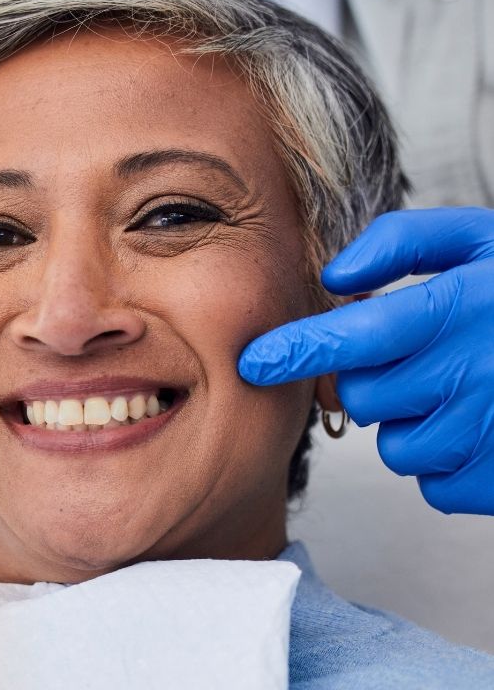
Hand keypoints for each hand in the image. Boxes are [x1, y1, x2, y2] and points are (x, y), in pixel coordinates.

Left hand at [239, 207, 493, 513]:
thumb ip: (399, 242)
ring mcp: (491, 432)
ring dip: (413, 422)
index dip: (294, 351)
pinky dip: (447, 461)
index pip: (352, 337)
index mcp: (460, 308)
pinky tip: (481, 426)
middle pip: (364, 397)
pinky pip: (434, 484)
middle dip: (374, 379)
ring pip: (396, 445)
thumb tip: (335, 276)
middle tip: (420, 357)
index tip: (252, 361)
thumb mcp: (478, 239)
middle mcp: (474, 373)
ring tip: (462, 390)